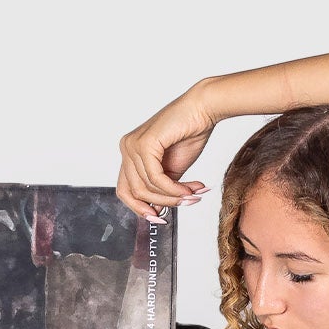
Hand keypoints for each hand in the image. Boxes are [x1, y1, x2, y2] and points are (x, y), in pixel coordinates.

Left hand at [117, 86, 214, 219]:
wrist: (203, 109)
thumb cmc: (189, 134)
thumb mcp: (171, 171)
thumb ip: (160, 189)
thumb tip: (155, 213)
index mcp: (130, 154)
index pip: (125, 191)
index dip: (140, 209)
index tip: (159, 219)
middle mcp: (126, 148)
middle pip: (135, 193)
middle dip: (161, 204)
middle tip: (184, 205)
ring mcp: (132, 145)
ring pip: (146, 188)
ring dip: (172, 197)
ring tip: (192, 196)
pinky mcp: (144, 144)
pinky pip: (156, 179)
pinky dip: (173, 189)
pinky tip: (188, 190)